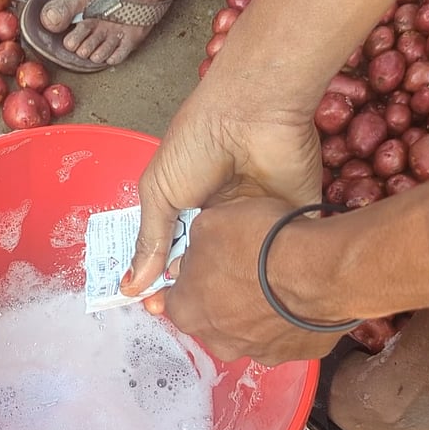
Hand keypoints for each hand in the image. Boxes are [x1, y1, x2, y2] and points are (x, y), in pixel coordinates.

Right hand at [122, 79, 323, 295]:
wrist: (251, 112)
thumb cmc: (196, 145)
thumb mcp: (160, 192)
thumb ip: (150, 240)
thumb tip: (131, 286)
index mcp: (193, 211)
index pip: (182, 257)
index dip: (171, 283)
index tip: (159, 308)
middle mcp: (227, 220)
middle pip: (216, 268)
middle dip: (204, 291)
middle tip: (193, 316)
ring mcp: (262, 221)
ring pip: (250, 267)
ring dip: (240, 289)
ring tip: (225, 314)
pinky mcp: (297, 219)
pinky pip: (288, 255)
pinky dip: (278, 275)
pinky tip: (264, 300)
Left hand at [152, 197, 345, 364]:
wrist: (319, 268)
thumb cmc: (261, 245)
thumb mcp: (209, 223)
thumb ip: (195, 242)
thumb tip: (200, 245)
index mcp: (187, 311)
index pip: (175, 297)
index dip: (191, 276)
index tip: (205, 263)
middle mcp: (218, 340)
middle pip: (212, 316)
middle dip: (223, 295)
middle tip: (243, 267)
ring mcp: (258, 351)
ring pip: (250, 328)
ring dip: (257, 308)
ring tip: (275, 278)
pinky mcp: (296, 353)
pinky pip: (286, 333)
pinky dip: (288, 317)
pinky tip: (297, 292)